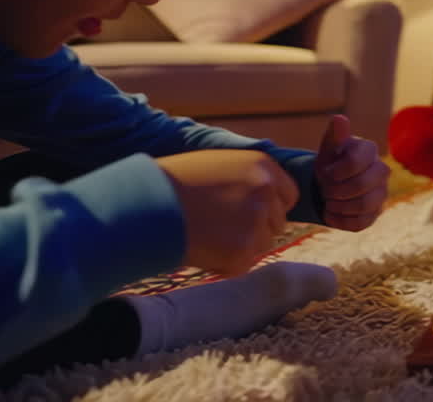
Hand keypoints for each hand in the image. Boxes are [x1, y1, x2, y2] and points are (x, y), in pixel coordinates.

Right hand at [157, 149, 298, 275]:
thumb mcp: (217, 166)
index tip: (253, 216)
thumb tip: (266, 199)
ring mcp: (256, 220)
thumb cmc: (172, 183)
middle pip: (277, 224)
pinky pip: (242, 266)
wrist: (144, 203)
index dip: (271, 208)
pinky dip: (224, 265)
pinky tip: (201, 249)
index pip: (289, 195)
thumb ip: (246, 180)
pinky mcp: (242, 249)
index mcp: (263, 166)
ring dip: (240, 248)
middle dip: (255, 230)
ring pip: (262, 246)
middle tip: (221, 230)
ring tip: (205, 236)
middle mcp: (266, 191)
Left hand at [314, 114, 388, 230]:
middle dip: (335, 190)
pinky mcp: (376, 213)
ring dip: (337, 206)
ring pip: (363, 206)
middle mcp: (382, 170)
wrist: (330, 185)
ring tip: (327, 201)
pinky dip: (339, 220)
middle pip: (361, 186)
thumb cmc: (331, 162)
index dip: (336, 172)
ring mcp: (382, 193)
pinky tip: (331, 213)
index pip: (357, 161)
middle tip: (324, 189)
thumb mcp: (328, 149)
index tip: (325, 172)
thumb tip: (339, 119)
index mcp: (369, 150)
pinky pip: (360, 223)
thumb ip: (334, 135)